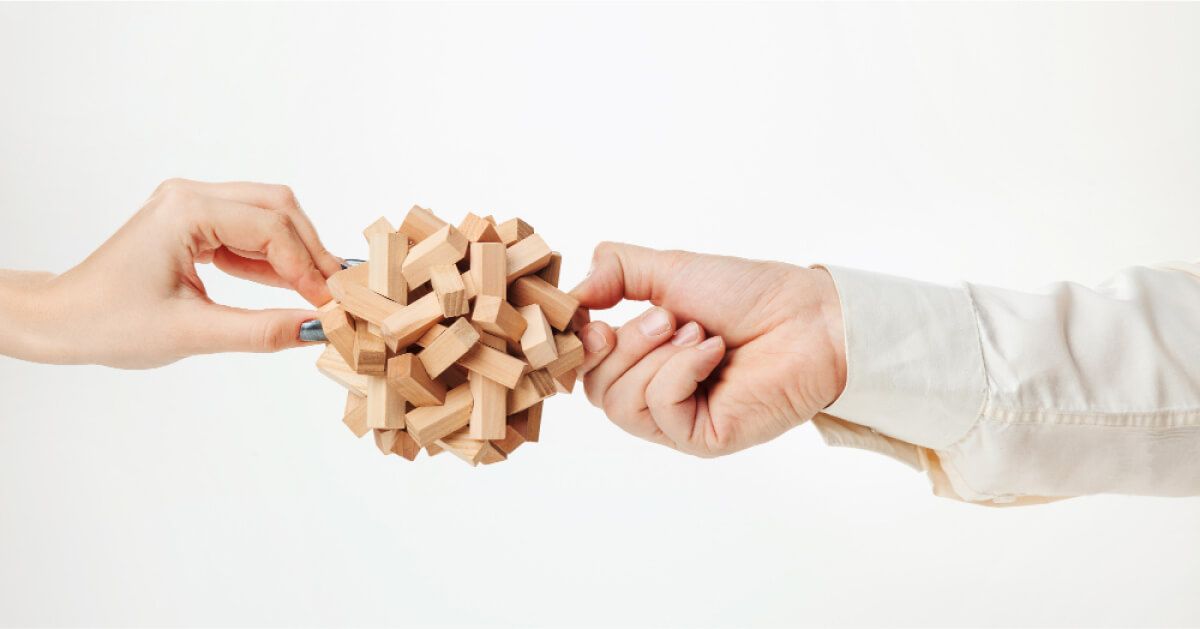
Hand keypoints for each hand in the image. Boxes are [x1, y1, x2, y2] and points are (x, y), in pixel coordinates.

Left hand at [2, 179, 342, 367]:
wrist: (61, 320)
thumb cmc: (108, 323)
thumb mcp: (191, 333)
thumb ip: (261, 330)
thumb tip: (316, 329)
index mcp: (185, 211)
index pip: (271, 229)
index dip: (308, 267)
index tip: (331, 305)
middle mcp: (190, 196)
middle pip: (278, 209)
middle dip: (311, 251)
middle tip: (335, 294)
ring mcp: (191, 206)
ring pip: (268, 216)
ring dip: (295, 254)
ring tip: (317, 294)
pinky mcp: (193, 223)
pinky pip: (249, 232)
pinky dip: (272, 260)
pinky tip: (287, 288)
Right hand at [571, 243, 846, 456]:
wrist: (807, 317)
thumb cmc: (749, 295)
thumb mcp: (670, 270)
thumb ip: (615, 272)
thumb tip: (573, 294)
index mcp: (645, 360)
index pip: (585, 368)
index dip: (580, 345)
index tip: (593, 317)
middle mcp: (657, 394)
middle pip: (595, 388)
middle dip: (627, 343)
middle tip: (670, 317)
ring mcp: (678, 421)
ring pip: (621, 403)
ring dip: (655, 356)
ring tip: (696, 332)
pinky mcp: (701, 439)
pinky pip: (660, 409)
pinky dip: (681, 371)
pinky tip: (712, 352)